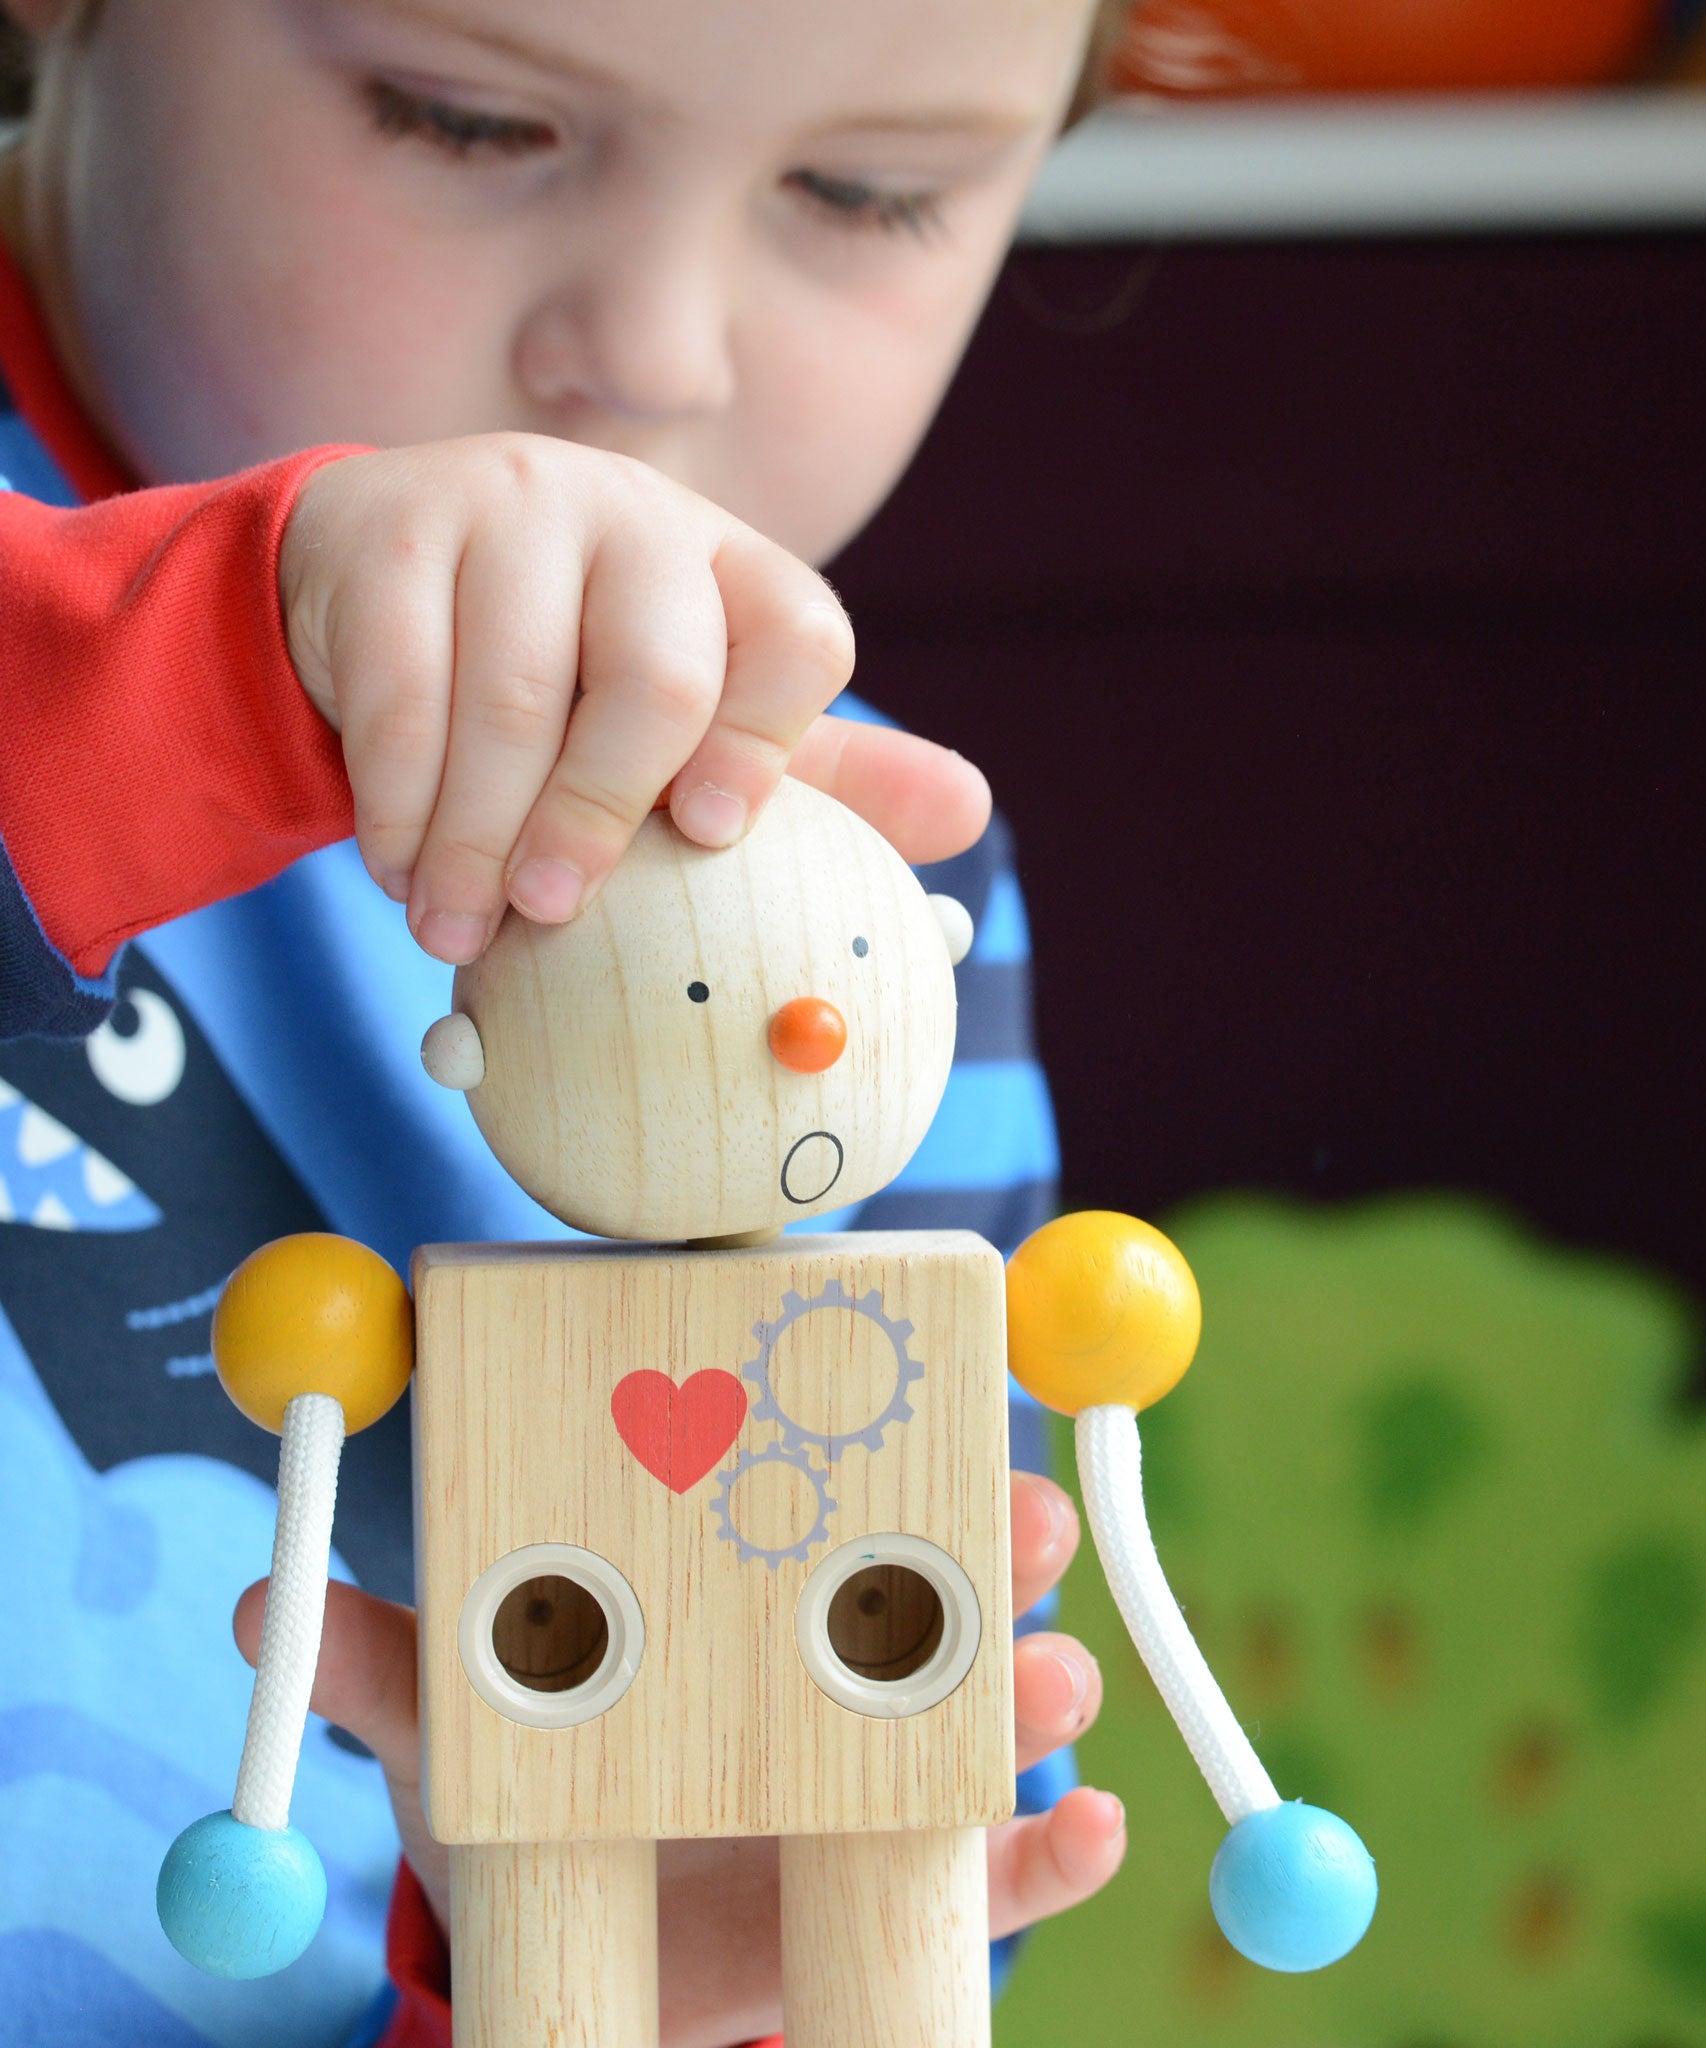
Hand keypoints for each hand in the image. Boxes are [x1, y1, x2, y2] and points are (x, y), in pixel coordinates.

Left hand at [232, 1469, 1122, 2047]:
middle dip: (994, 1538)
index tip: (922, 1382)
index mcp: (722, 1574)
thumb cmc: (517, 1781)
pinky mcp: (901, 1880)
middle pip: (936, 1568)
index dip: (876, 1420)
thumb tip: (266, 1604)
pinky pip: (995, 1871)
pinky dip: (1052, 1855)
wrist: (574, 1942)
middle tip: (1030, 1522)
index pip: (819, 1468)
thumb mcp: (447, 1714)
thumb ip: (372, 1664)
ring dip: (1031, 1684)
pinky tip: (1090, 1834)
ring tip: (1050, 1683)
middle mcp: (818, 1645)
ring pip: (980, 1707)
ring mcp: (875, 1761)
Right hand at [280, 436, 990, 964]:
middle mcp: (635, 516)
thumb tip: (970, 811)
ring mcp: (512, 506)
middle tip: (553, 913)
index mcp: (732, 565)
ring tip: (455, 929)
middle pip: (658, 677)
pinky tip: (401, 866)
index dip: (771, 744)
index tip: (714, 836)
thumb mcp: (696, 720)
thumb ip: (817, 776)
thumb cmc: (567, 676)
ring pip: (513, 698)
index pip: (798, 633)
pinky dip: (401, 801)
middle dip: (601, 817)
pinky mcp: (394, 529)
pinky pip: (402, 689)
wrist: (379, 577)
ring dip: (479, 841)